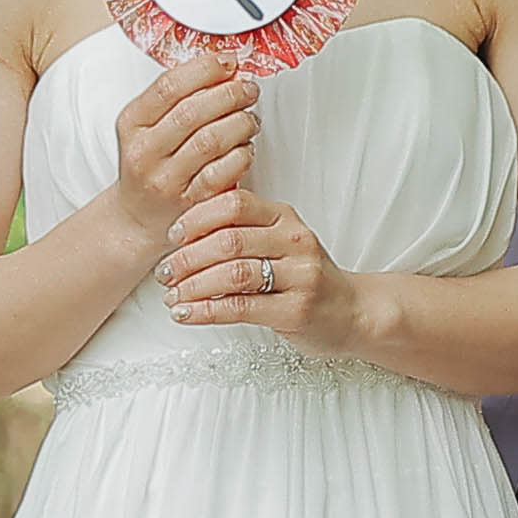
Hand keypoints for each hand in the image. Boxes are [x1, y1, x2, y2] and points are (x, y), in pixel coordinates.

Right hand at [106, 47, 257, 252]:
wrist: (137, 215)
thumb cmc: (150, 163)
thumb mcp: (147, 125)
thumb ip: (177, 97)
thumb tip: (223, 67)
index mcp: (132, 124)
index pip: (169, 86)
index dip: (205, 69)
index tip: (228, 62)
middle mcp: (144, 152)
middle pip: (193, 112)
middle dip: (230, 94)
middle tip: (248, 89)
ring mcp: (166, 179)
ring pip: (211, 140)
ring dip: (240, 123)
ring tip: (249, 118)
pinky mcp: (189, 202)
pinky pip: (224, 171)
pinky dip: (242, 154)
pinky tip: (245, 147)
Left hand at [163, 185, 358, 348]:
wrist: (353, 312)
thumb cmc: (305, 278)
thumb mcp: (280, 242)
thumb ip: (243, 229)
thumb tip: (187, 224)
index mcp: (285, 217)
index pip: (235, 203)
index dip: (197, 217)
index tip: (173, 235)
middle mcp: (295, 241)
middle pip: (229, 240)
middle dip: (187, 257)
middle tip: (165, 272)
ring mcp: (300, 275)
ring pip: (233, 274)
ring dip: (193, 286)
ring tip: (172, 296)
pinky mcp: (297, 310)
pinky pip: (241, 307)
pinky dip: (206, 311)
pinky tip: (187, 314)